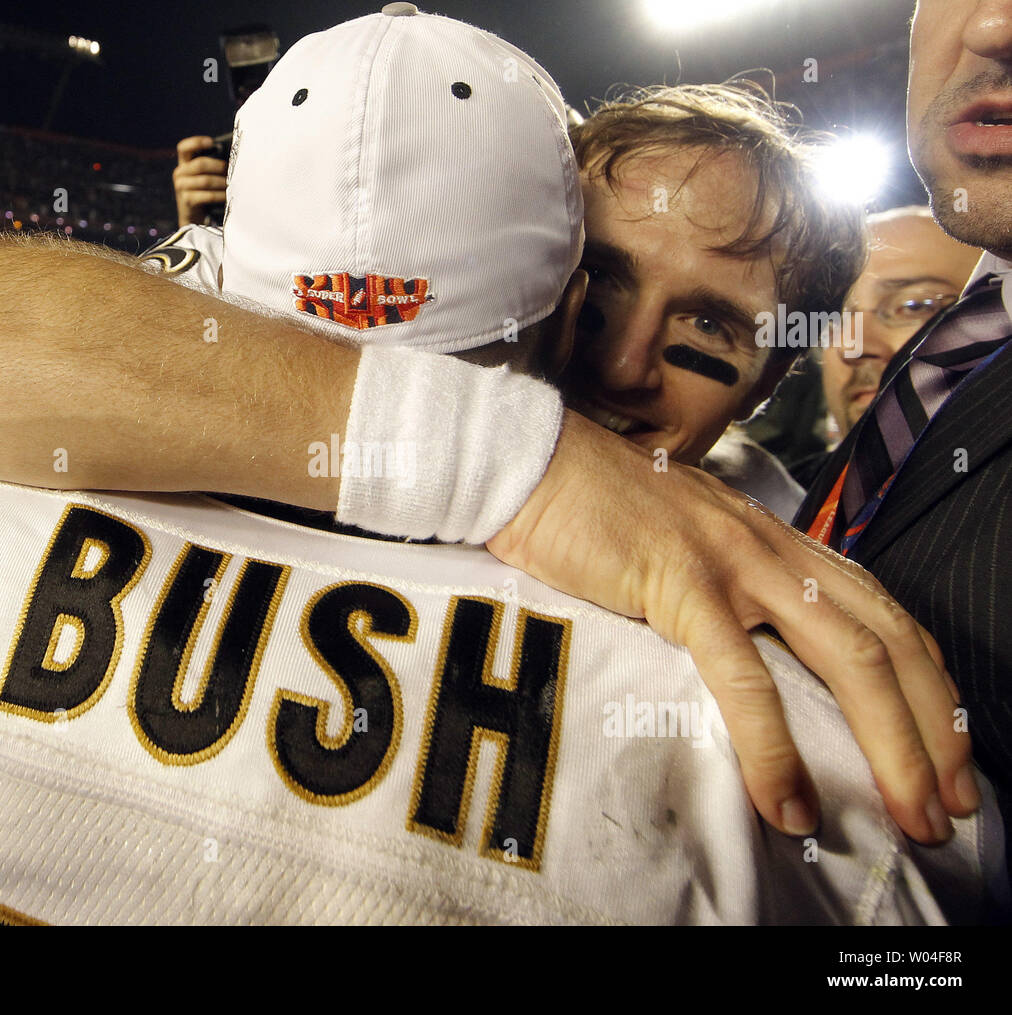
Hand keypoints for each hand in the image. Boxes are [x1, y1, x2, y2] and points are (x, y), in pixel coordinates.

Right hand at [173, 135, 227, 226]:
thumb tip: (231, 159)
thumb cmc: (205, 193)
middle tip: (230, 169)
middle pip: (200, 164)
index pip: (184, 148)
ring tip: (232, 184)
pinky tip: (228, 196)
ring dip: (222, 182)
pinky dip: (220, 195)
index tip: (211, 142)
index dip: (196, 142)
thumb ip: (211, 166)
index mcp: (184, 164)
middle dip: (218, 166)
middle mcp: (180, 173)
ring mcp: (181, 187)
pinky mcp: (187, 201)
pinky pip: (207, 195)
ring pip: (205, 181)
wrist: (195, 218)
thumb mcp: (204, 176)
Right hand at [487, 409, 977, 845]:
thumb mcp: (678, 548)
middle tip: (951, 808)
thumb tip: (742, 660)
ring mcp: (734, 564)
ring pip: (848, 659)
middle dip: (934, 733)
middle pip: (890, 642)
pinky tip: (786, 801)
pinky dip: (775, 748)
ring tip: (910, 817)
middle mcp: (774, 549)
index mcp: (776, 542)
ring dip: (891, 748)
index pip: (884, 613)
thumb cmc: (589, 510)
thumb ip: (722, 591)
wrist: (529, 463)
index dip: (928, 687)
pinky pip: (744, 678)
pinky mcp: (683, 585)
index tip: (945, 753)